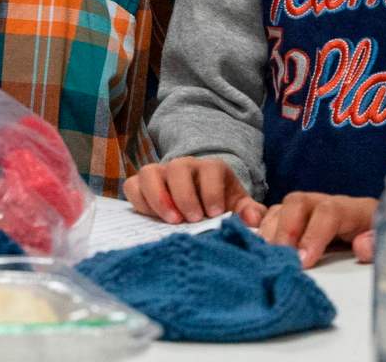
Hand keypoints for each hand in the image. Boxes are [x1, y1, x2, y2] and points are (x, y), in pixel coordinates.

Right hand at [124, 157, 250, 222]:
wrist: (202, 204)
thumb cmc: (222, 206)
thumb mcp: (239, 208)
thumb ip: (250, 212)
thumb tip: (253, 220)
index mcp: (212, 168)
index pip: (210, 169)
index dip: (212, 190)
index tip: (215, 213)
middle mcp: (184, 166)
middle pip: (178, 168)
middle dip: (184, 195)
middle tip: (192, 219)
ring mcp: (161, 173)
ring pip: (150, 172)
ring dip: (158, 197)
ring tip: (171, 220)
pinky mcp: (142, 185)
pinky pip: (132, 185)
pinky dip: (140, 200)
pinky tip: (153, 218)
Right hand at [255, 191, 378, 266]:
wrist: (373, 230)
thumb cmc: (377, 239)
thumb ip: (378, 244)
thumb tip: (361, 247)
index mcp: (353, 209)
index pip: (329, 212)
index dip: (314, 235)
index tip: (303, 261)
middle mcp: (325, 203)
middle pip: (299, 202)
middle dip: (286, 229)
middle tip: (278, 256)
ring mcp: (307, 208)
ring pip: (282, 208)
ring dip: (270, 231)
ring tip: (264, 255)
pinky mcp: (293, 217)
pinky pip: (271, 215)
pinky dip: (261, 229)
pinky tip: (255, 246)